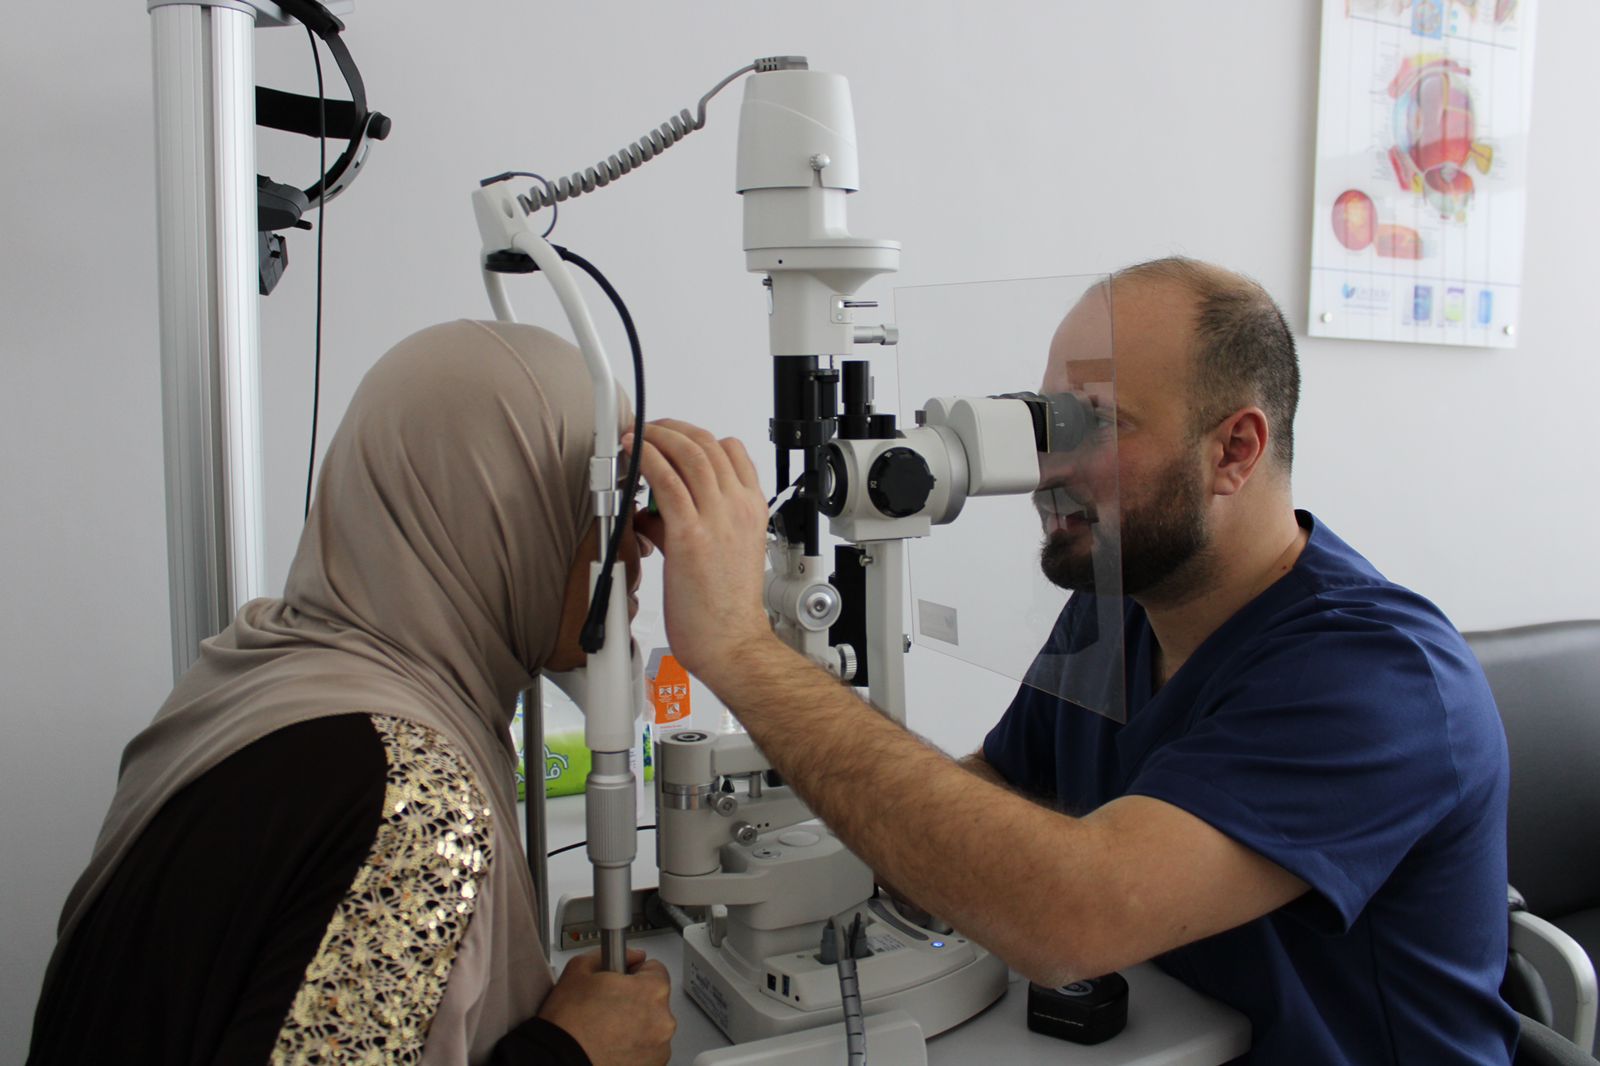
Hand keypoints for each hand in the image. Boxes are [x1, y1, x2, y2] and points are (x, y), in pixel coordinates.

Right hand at [537, 948, 674, 1065]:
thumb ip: (610, 953)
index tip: (621, 981)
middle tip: (608, 1007)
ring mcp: (660, 1047)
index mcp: (652, 990)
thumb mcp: (580, 969)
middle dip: (635, 1000)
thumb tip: (630, 956)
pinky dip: (634, 1047)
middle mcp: (663, 1020)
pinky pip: (648, 1049)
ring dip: (636, 1025)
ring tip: (607, 1029)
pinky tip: (612, 1045)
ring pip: (651, 1026)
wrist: (560, 1060)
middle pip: (655, 999)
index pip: (655, 969)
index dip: (633, 973)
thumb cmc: (568, 1022)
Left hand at [626, 419, 776, 686]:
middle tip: (648, 431)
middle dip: (673, 429)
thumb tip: (655, 514)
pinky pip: (668, 483)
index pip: (732, 451)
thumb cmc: (725, 609)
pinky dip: (648, 459)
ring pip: (690, 454)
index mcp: (752, 510)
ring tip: (636, 436)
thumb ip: (692, 524)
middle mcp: (739, 508)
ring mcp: (718, 520)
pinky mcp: (691, 536)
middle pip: (708, 444)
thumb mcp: (721, 551)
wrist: (731, 643)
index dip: (698, 436)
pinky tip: (633, 453)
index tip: (673, 438)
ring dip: (658, 436)